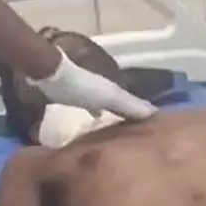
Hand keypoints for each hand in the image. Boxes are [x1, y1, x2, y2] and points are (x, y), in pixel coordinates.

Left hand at [29, 49, 157, 119]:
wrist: (50, 76)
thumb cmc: (82, 87)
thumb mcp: (110, 97)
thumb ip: (130, 105)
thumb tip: (155, 113)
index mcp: (114, 89)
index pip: (132, 103)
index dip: (141, 113)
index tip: (153, 125)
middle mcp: (103, 89)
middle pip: (119, 102)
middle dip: (126, 113)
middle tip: (135, 130)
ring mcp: (86, 92)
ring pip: (104, 104)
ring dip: (111, 113)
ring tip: (117, 128)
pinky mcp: (70, 96)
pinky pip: (89, 106)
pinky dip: (95, 112)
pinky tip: (93, 119)